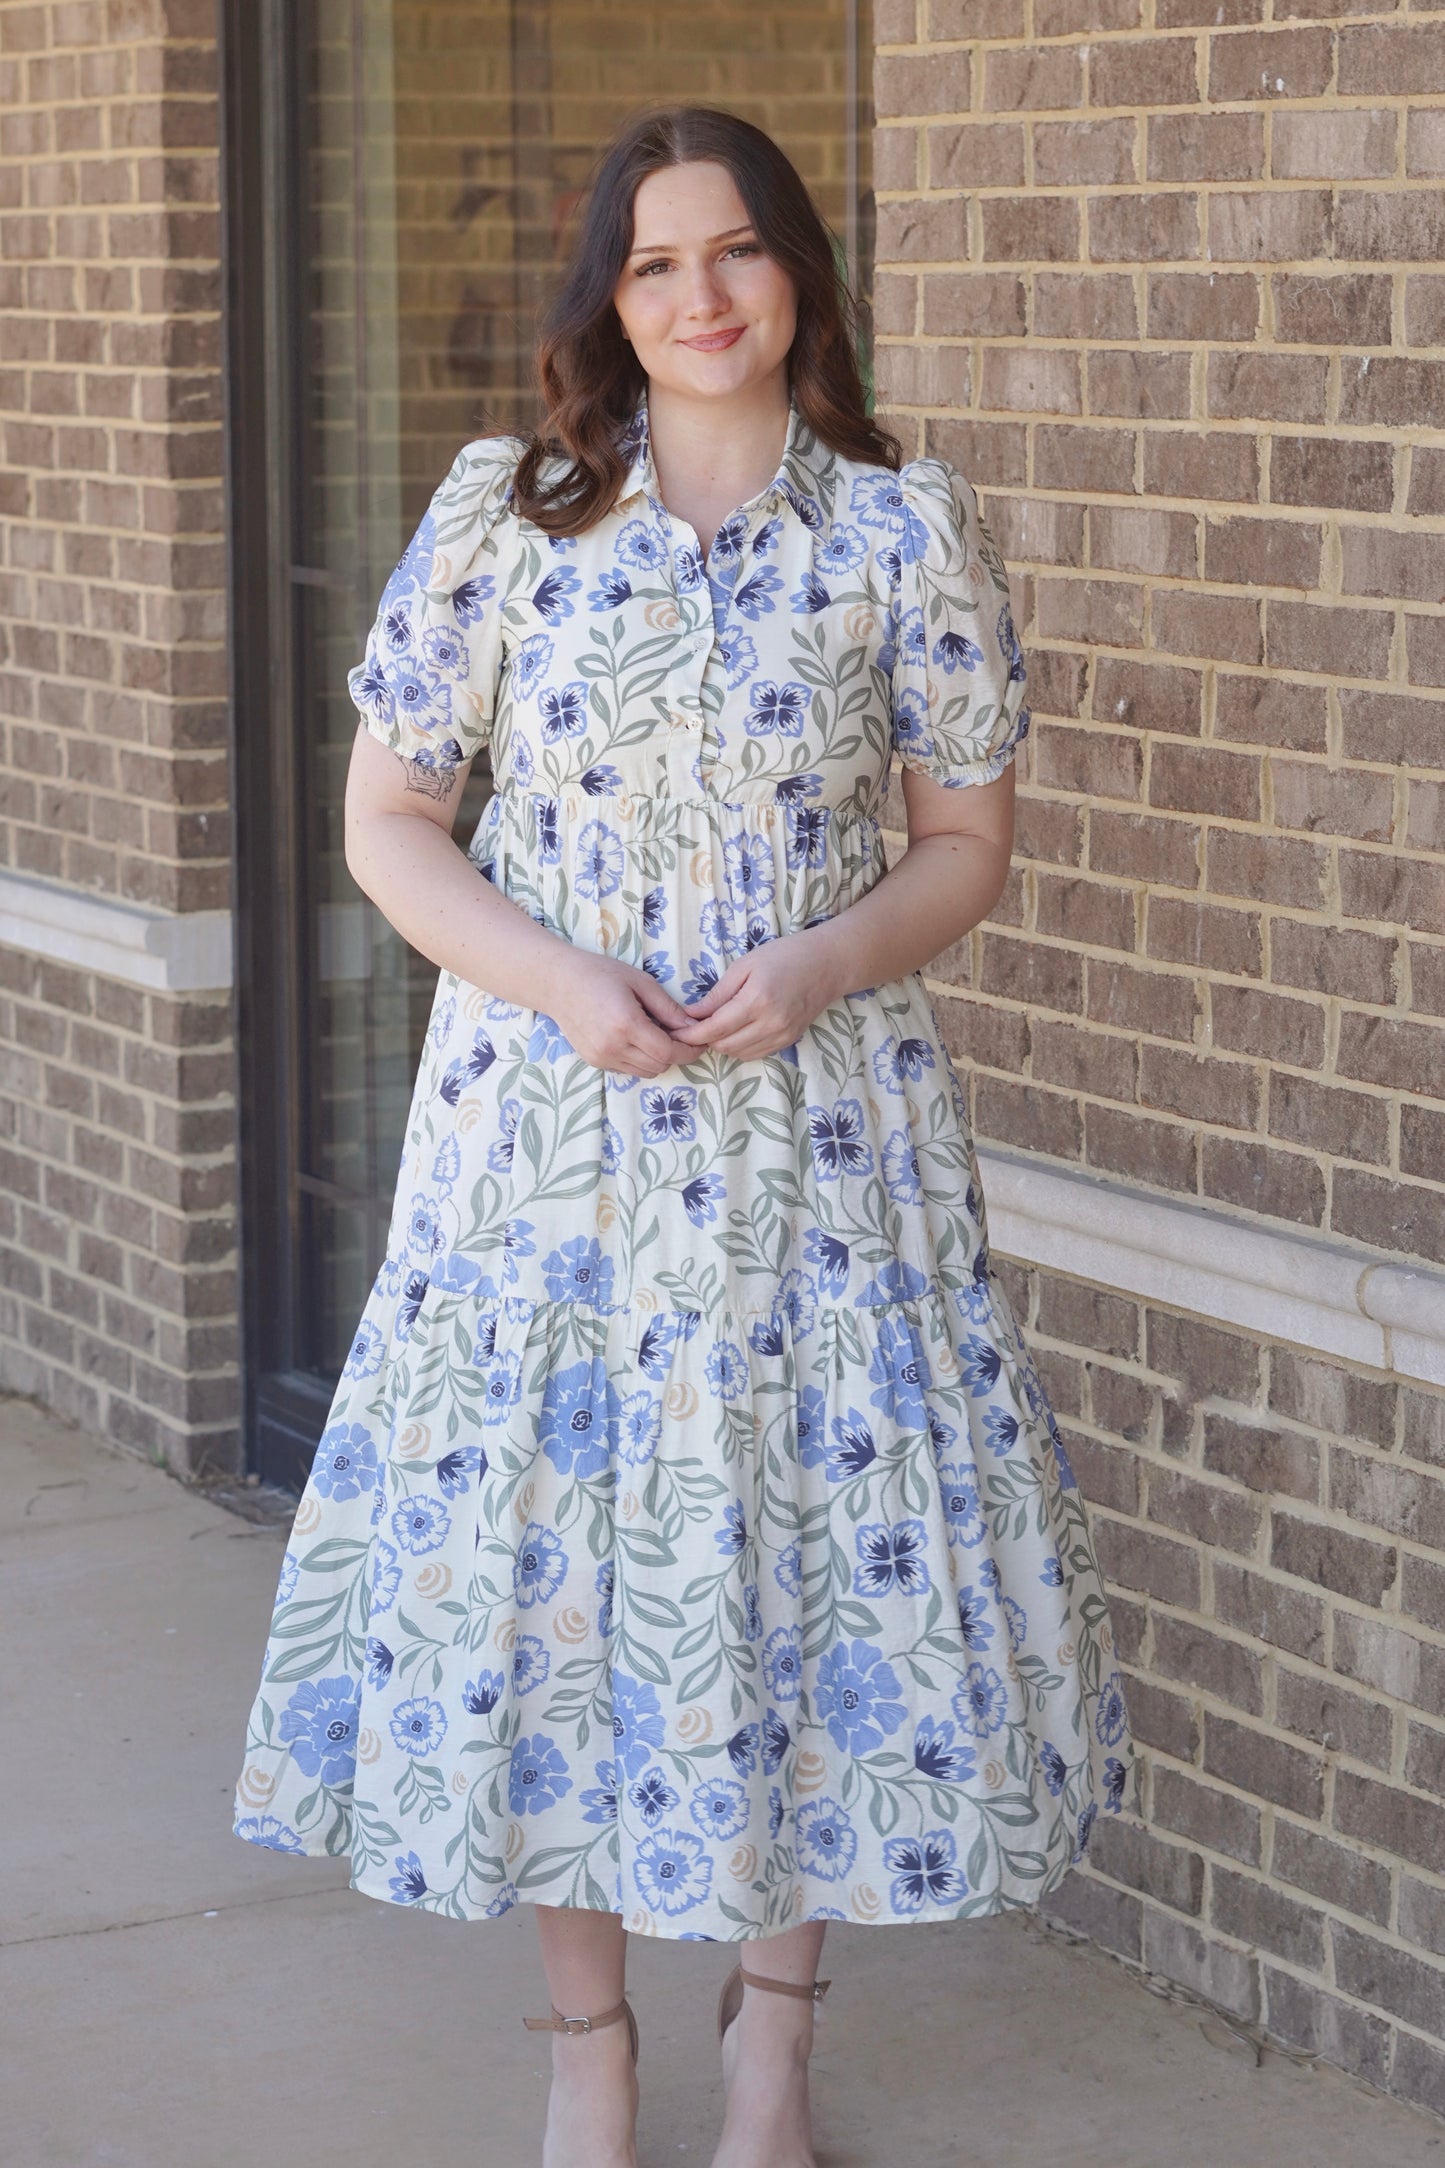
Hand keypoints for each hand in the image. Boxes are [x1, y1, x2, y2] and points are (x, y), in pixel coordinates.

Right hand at [546, 951, 691, 1077]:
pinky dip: (640, 1060)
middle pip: (659, 1065)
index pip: (667, 1052)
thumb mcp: (640, 982)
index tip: (698, 1042)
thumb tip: (692, 1026)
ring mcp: (601, 1057)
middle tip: (678, 1034)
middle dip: (675, 1053)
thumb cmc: (600, 974)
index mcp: (626, 1023)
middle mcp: (612, 1046)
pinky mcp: (594, 1062)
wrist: (558, 983)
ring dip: (658, 1059)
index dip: (688, 1050)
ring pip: (645, 1072)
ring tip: (656, 1035)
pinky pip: (628, 1070)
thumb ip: (668, 1007)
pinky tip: (636, 1039)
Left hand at [670, 930, 842, 1060]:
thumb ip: (717, 994)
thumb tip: (691, 1014)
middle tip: (693, 1026)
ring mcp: (781, 1035)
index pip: (715, 1028)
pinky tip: (736, 1031)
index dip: (691, 1034)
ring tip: (715, 1026)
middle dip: (704, 1039)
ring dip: (722, 1044)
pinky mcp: (788, 1041)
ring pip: (738, 1053)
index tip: (676, 1032)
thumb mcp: (744, 966)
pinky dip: (740, 1047)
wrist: (826, 965)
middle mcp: (770, 1023)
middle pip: (724, 1045)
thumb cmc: (783, 957)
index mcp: (756, 1000)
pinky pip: (755, 1054)